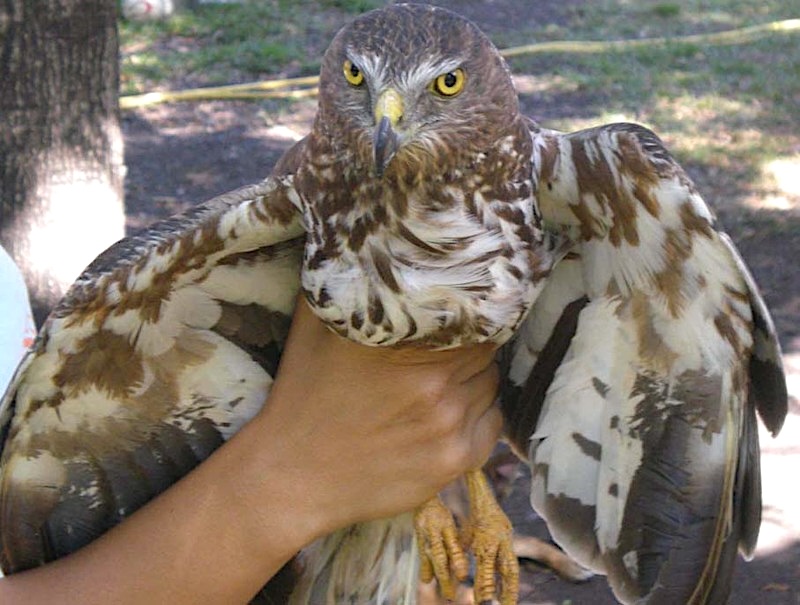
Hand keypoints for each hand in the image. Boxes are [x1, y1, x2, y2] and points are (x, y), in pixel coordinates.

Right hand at [252, 297, 501, 535]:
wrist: (293, 475)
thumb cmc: (304, 393)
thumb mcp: (313, 324)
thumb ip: (346, 278)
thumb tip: (370, 240)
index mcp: (404, 343)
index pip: (471, 313)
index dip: (467, 311)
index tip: (456, 313)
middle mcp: (434, 383)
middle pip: (485, 348)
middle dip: (470, 346)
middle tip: (445, 352)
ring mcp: (447, 425)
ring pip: (490, 384)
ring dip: (474, 380)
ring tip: (440, 385)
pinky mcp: (453, 462)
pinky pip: (492, 423)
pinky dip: (479, 416)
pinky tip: (446, 415)